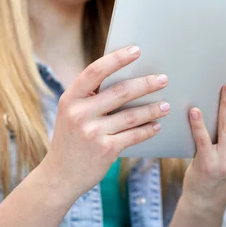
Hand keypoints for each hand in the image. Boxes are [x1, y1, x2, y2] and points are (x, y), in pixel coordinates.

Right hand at [40, 46, 168, 199]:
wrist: (59, 176)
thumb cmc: (71, 139)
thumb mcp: (71, 114)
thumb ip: (90, 97)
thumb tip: (125, 77)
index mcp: (70, 98)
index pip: (95, 71)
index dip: (117, 59)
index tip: (136, 50)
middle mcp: (79, 113)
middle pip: (120, 92)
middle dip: (146, 84)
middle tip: (163, 79)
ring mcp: (92, 132)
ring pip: (131, 115)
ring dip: (152, 109)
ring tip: (166, 105)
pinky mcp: (105, 150)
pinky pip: (133, 135)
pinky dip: (148, 130)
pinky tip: (157, 126)